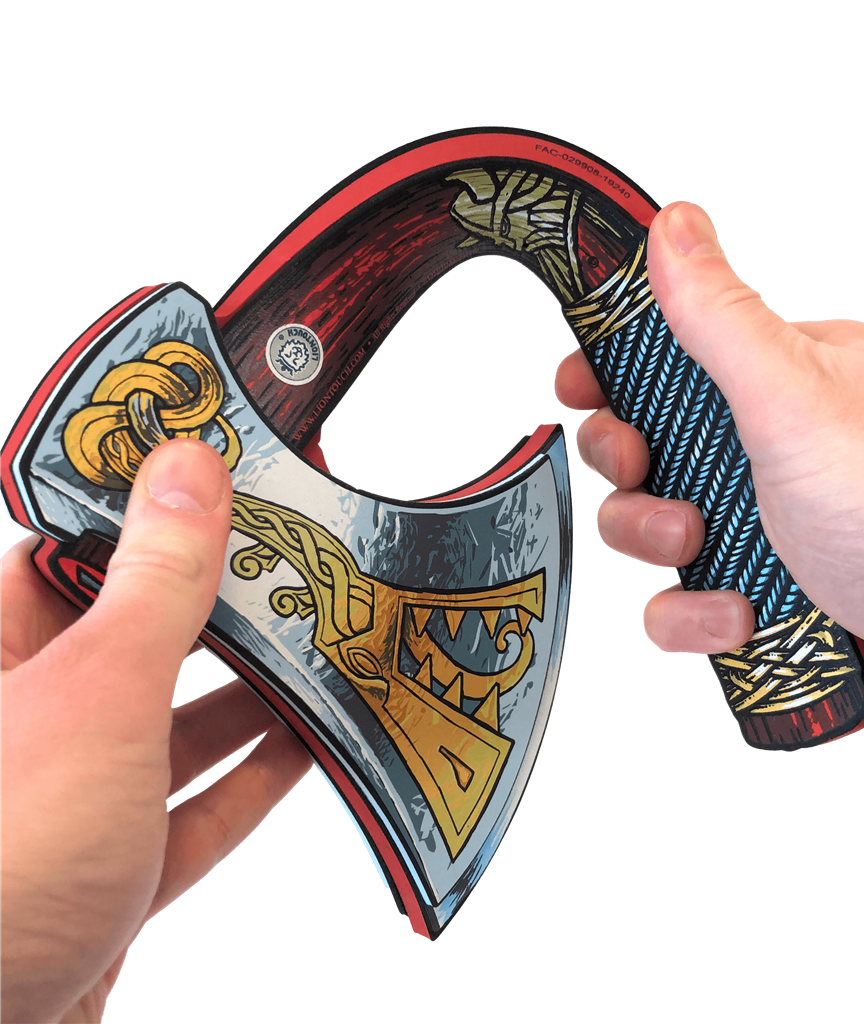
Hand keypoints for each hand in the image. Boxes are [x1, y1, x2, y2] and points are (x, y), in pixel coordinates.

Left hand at [0, 439, 313, 1022]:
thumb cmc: (2, 861)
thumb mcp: (98, 693)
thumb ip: (154, 585)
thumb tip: (187, 468)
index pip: (67, 560)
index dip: (141, 517)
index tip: (217, 484)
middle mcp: (28, 732)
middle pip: (135, 648)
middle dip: (215, 616)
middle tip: (292, 573)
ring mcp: (71, 811)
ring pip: (170, 735)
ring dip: (246, 702)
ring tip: (318, 655)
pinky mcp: (109, 880)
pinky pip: (192, 818)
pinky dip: (248, 785)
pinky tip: (304, 751)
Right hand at [556, 201, 863, 785]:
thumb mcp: (801, 397)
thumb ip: (721, 318)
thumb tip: (675, 226)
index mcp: (794, 382)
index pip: (678, 356)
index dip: (617, 371)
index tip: (580, 386)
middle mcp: (783, 454)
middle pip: (653, 445)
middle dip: (632, 465)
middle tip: (649, 468)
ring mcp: (776, 532)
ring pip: (658, 531)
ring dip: (658, 544)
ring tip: (703, 547)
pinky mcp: (772, 605)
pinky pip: (687, 607)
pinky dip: (696, 616)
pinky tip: (740, 615)